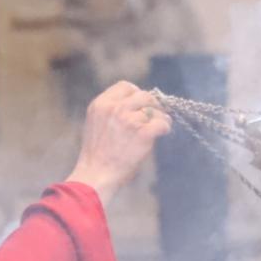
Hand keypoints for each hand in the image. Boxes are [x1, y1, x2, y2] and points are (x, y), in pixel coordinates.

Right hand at [64, 81, 171, 201]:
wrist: (96, 174)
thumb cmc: (97, 154)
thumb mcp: (96, 123)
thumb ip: (111, 111)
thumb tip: (134, 105)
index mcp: (101, 104)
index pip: (125, 86)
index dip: (136, 93)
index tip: (140, 104)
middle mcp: (115, 108)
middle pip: (143, 95)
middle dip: (151, 103)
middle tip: (155, 112)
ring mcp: (129, 120)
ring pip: (154, 109)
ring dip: (160, 116)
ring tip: (161, 124)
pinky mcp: (143, 133)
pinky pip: (161, 123)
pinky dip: (165, 126)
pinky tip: (164, 131)